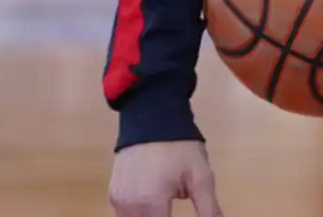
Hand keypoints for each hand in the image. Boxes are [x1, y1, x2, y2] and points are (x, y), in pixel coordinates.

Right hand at [109, 140, 223, 216]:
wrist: (152, 116)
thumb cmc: (180, 148)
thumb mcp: (201, 178)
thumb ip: (209, 211)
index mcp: (151, 203)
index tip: (181, 214)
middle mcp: (129, 206)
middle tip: (173, 209)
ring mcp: (118, 199)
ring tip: (165, 209)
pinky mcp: (113, 192)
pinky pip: (124, 214)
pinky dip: (137, 214)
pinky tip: (153, 205)